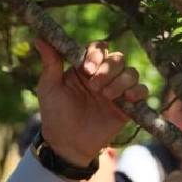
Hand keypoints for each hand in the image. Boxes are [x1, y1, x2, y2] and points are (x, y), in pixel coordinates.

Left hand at [34, 39, 148, 166]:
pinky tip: (127, 99)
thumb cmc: (55, 114)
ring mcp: (117, 90)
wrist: (67, 143)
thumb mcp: (49, 87)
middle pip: (118, 58)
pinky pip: (142, 91)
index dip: (96, 55)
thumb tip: (40, 38)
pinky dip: (138, 91)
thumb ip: (51, 63)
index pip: (99, 49)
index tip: (86, 69)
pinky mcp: (128, 106)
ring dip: (120, 81)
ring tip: (106, 96)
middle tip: (94, 87)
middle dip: (109, 69)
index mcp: (85, 67)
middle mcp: (103, 76)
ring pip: (131, 72)